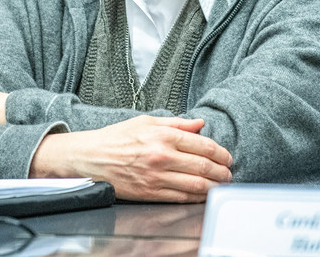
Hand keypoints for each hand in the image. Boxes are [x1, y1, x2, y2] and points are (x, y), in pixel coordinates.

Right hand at [29, 115, 231, 201]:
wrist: (90, 157)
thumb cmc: (117, 138)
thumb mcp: (147, 121)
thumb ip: (177, 122)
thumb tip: (200, 123)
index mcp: (163, 135)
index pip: (203, 145)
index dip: (220, 153)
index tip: (227, 156)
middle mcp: (162, 156)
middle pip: (204, 166)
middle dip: (222, 171)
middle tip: (229, 172)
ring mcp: (157, 177)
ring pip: (196, 185)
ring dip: (214, 186)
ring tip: (221, 184)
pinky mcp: (150, 193)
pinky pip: (181, 198)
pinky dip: (197, 197)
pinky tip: (204, 194)